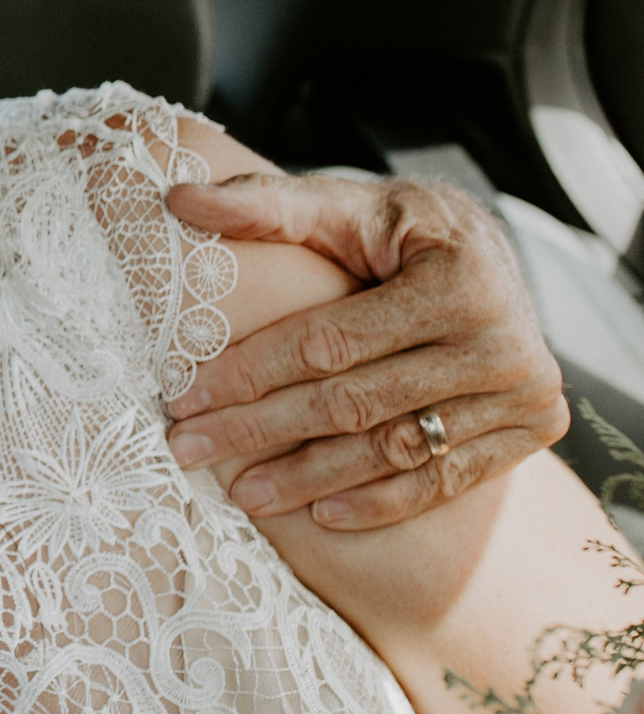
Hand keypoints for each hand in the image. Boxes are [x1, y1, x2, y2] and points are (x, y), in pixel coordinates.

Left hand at [162, 172, 567, 530]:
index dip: (249, 371)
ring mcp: (526, 392)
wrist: (489, 255)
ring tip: (240, 494)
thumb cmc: (398, 230)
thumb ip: (262, 205)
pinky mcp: (534, 429)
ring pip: (394, 450)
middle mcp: (503, 342)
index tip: (182, 398)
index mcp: (457, 280)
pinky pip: (444, 479)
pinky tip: (322, 515)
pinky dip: (382, 502)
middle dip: (259, 430)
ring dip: (310, 479)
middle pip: (354, 402)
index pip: (330, 342)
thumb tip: (178, 197)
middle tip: (188, 451)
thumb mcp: (341, 207)